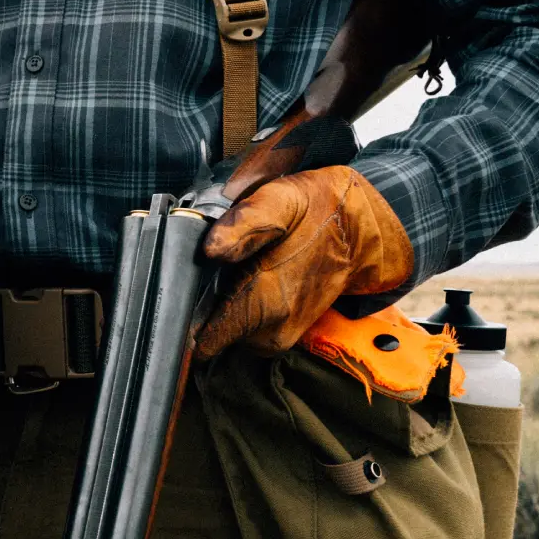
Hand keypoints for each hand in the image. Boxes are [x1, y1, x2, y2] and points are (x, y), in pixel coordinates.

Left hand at [195, 165, 413, 357]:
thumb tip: (211, 250)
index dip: (181, 319)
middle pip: (207, 331)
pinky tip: (246, 278)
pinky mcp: (280, 335)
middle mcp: (269, 331)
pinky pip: (242, 329)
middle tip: (209, 265)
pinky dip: (236, 307)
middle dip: (199, 303)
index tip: (172, 296)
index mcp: (264, 302)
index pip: (203, 339)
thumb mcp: (282, 199)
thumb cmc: (321, 211)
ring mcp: (276, 337)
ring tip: (231, 269)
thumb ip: (244, 224)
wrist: (366, 232)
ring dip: (218, 305)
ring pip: (224, 331)